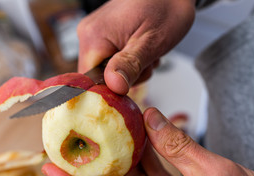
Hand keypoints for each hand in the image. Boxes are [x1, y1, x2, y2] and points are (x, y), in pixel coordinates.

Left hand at [42, 107, 253, 175]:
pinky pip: (152, 175)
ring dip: (120, 158)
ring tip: (102, 135)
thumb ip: (179, 146)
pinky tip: (138, 134)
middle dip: (90, 172)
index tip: (52, 170)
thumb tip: (151, 118)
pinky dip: (145, 155)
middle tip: (70, 150)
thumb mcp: (215, 175)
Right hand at [77, 0, 195, 94]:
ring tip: (146, 54)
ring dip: (129, 71)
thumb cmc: (165, 8)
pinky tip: (141, 51)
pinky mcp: (102, 36)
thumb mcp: (151, 42)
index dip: (109, 89)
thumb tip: (114, 86)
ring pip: (106, 71)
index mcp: (94, 36)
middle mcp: (88, 35)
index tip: (130, 84)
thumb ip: (130, 65)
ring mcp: (94, 35)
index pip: (89, 80)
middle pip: (97, 76)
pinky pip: (109, 60)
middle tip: (145, 63)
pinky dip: (127, 62)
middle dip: (123, 78)